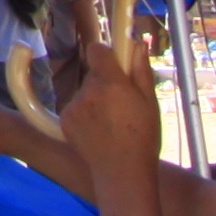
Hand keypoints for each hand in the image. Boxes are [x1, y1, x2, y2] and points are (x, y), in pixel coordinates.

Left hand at [62, 10, 172, 210]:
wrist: (123, 174)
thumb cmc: (143, 139)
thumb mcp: (150, 103)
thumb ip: (141, 69)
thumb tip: (137, 41)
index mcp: (112, 84)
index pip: (97, 49)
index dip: (105, 54)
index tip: (113, 61)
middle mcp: (89, 91)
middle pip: (93, 74)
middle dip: (105, 82)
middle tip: (122, 105)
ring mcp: (74, 105)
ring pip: (84, 91)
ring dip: (95, 100)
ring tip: (113, 124)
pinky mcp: (65, 119)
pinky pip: (75, 107)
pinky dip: (84, 114)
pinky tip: (100, 131)